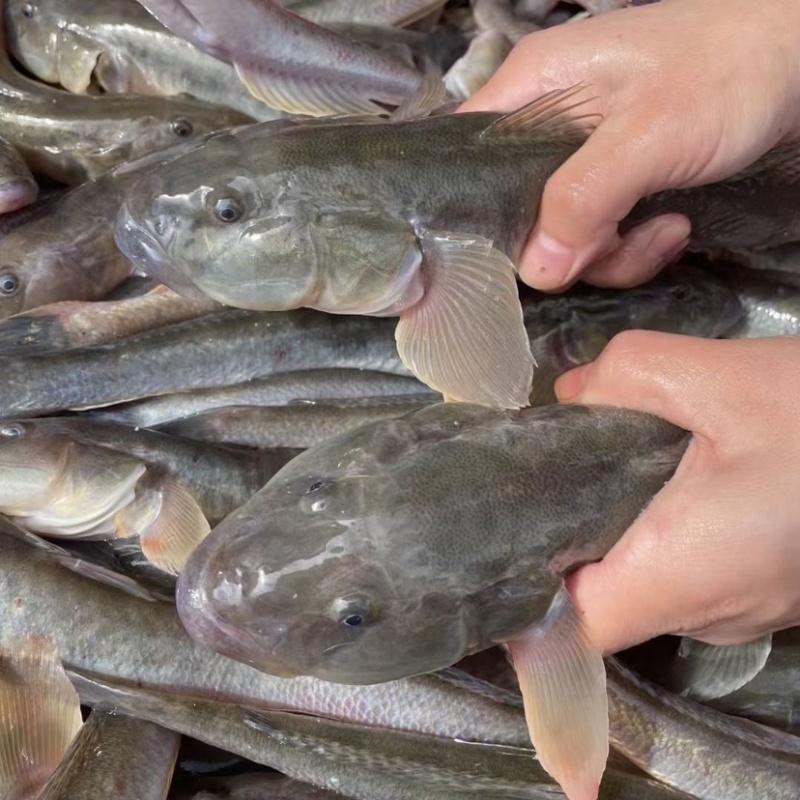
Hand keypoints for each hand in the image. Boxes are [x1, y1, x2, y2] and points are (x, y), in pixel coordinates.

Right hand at [459, 0, 799, 289]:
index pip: (467, 160)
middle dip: (570, 244)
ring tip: (664, 227)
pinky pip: (598, 236)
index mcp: (530, 87)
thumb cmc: (727, 69)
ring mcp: (581, 157)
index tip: (519, 252)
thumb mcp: (651, 132)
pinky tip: (673, 225)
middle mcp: (545, 124)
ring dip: (614, 252)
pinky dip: (636, 246)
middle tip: (617, 235)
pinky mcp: (614, 181)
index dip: (479, 215)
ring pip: (562, 236)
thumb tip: (535, 270)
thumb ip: (585, 198)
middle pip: (518, 214)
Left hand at [555, 331, 799, 653]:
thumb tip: (571, 391)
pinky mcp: (771, 587)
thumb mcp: (724, 376)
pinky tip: (669, 481)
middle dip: (568, 548)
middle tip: (546, 478)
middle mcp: (712, 607)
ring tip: (602, 470)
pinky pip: (694, 577)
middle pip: (604, 605)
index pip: (573, 625)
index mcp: (684, 570)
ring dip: (620, 539)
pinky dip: (666, 539)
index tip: (506, 541)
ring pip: (649, 591)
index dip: (528, 596)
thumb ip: (625, 375)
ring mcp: (748, 605)